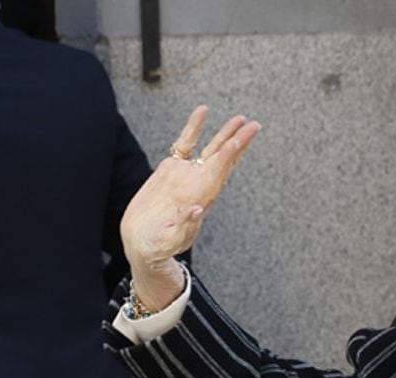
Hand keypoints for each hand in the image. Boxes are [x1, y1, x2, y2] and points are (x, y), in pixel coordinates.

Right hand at [119, 106, 260, 308]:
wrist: (141, 244)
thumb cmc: (156, 247)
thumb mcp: (167, 241)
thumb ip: (183, 226)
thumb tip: (195, 210)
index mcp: (198, 199)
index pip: (218, 172)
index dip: (229, 155)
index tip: (241, 138)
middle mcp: (197, 185)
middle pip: (222, 159)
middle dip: (238, 141)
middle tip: (254, 125)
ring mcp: (185, 176)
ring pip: (209, 150)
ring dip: (224, 135)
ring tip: (239, 118)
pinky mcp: (170, 171)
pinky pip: (184, 145)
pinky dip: (193, 129)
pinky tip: (201, 112)